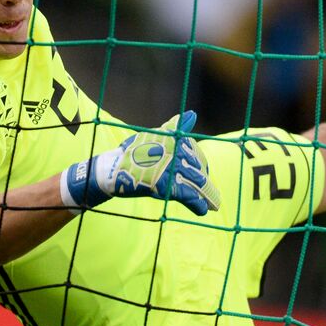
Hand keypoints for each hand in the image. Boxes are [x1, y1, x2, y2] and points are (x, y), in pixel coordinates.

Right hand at [60, 112, 221, 215]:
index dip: (200, 165)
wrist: (113, 169)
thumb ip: (175, 127)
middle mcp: (174, 152)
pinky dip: (197, 204)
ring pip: (197, 183)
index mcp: (173, 139)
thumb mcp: (155, 135)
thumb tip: (192, 114)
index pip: (195, 153)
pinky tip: (202, 210)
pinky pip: (188, 196)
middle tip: (209, 192)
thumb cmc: (132, 152)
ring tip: (212, 203)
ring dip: (206, 195)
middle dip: (204, 182)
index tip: (201, 173)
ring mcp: (171, 169)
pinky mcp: (166, 185)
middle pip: (198, 168)